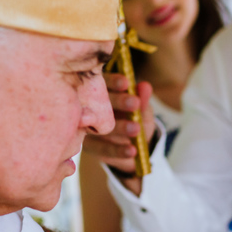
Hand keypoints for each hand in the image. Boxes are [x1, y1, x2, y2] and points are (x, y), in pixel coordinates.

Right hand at [80, 74, 157, 192]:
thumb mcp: (142, 109)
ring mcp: (85, 128)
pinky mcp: (89, 147)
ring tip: (136, 129)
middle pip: (99, 103)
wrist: (134, 145)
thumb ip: (142, 99)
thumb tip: (145, 86)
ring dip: (119, 127)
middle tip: (135, 103)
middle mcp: (88, 108)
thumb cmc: (135, 119)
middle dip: (118, 102)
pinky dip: (118, 150)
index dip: (113, 81)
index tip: (126, 83)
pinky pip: (102, 149)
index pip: (102, 82)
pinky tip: (132, 150)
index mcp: (99, 92)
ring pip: (99, 127)